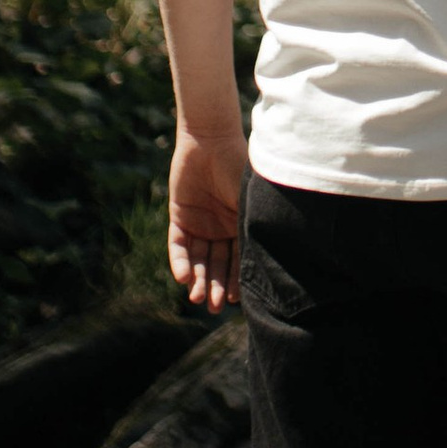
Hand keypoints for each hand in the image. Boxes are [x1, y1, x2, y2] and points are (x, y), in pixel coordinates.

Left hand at [168, 128, 245, 311]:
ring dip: (196, 279)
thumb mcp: (250, 201)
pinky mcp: (179, 217)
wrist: (212, 140)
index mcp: (242, 226)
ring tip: (195, 297)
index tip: (236, 300)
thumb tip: (267, 263)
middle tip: (212, 307)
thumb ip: (251, 227)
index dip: (236, 280)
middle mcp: (222, 229)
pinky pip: (179, 245)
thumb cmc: (239, 167)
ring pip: (198, 259)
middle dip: (214, 286)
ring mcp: (200, 224)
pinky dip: (180, 261)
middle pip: (217, 264)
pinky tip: (182, 277)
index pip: (239, 260)